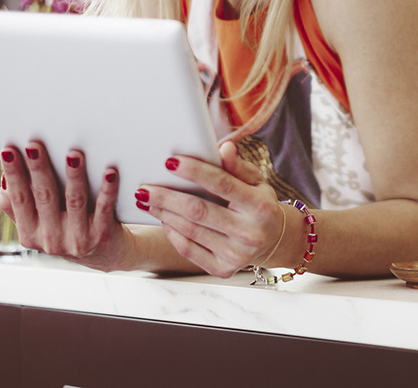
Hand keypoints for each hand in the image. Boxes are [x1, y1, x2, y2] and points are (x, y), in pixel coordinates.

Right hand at [0, 141, 133, 270]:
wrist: (106, 254)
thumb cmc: (67, 227)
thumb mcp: (38, 223)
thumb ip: (18, 205)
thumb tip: (5, 177)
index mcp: (29, 233)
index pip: (18, 199)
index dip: (13, 174)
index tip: (9, 150)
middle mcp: (50, 239)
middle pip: (44, 196)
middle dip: (38, 169)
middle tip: (35, 145)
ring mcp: (77, 239)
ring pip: (75, 201)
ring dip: (74, 176)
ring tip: (73, 154)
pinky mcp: (102, 235)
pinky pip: (105, 208)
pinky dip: (107, 189)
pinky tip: (110, 172)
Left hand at [135, 141, 284, 277]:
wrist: (272, 240)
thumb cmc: (259, 204)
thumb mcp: (256, 181)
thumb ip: (238, 166)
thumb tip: (223, 147)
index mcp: (260, 206)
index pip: (222, 184)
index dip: (195, 171)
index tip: (170, 161)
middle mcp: (250, 233)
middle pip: (198, 210)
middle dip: (167, 197)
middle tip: (145, 187)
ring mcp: (236, 254)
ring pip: (190, 230)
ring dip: (164, 214)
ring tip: (147, 200)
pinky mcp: (223, 269)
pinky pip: (189, 250)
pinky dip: (172, 233)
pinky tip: (163, 219)